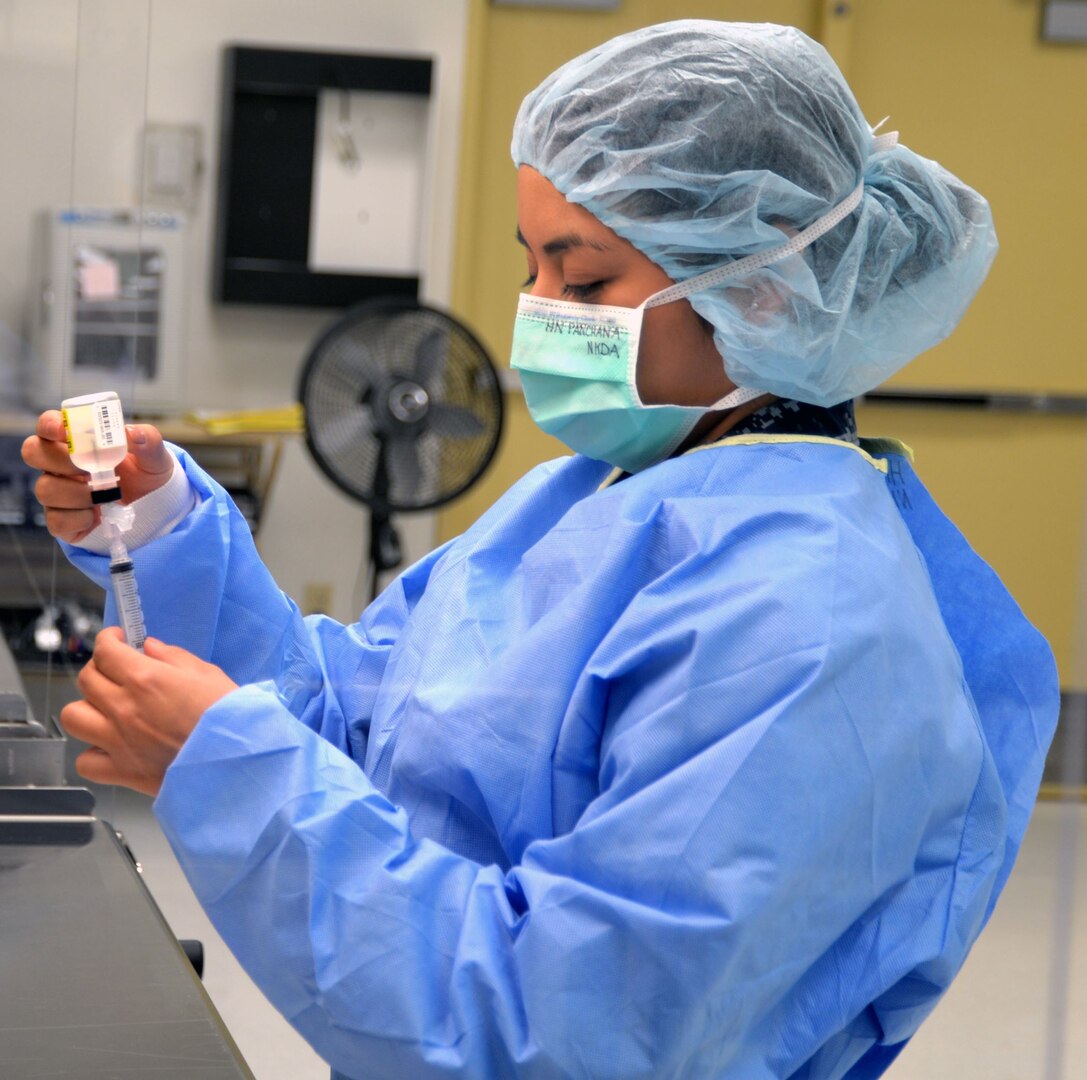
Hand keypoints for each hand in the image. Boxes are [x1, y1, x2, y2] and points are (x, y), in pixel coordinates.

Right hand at [21, 410, 173, 542]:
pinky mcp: (62, 520)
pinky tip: (98, 515)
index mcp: (77, 442)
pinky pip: (56, 521)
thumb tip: (133, 433)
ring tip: (105, 496)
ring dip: (77, 493)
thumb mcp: (155, 457)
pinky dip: (80, 519)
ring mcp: (58, 492)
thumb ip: (148, 441)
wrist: (154, 507)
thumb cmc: (146, 475)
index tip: (63, 430)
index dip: (49, 424)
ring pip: (44, 489)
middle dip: (59, 460)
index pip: (48, 424)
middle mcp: (60, 465)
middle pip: (33, 452)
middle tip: (88, 468)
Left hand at [60, 628, 237, 796]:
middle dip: (99, 668)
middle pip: (86, 679)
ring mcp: (119, 741)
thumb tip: (150, 648)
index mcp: (146, 679)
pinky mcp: (122, 770)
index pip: (106, 651)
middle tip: (115, 671)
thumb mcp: (208, 675)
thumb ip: (174, 658)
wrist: (237, 761)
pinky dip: (93, 753)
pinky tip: (111, 746)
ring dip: (87, 709)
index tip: (116, 640)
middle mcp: (125, 708)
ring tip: (106, 709)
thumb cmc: (229, 718)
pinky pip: (85, 761)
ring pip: (73, 717)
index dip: (108, 639)